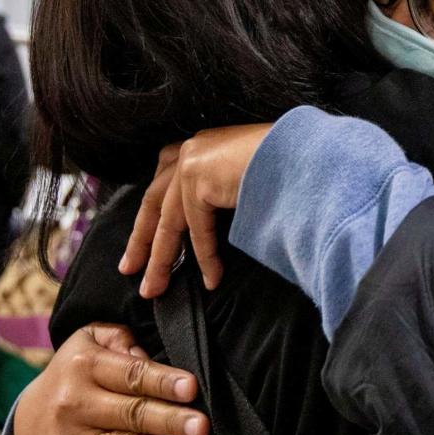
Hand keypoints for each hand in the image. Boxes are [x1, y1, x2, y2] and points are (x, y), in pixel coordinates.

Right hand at [13, 323, 209, 434]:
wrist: (25, 419)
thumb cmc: (74, 373)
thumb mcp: (89, 341)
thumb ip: (120, 339)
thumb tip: (147, 356)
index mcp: (85, 366)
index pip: (130, 374)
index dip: (161, 381)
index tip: (191, 388)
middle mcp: (74, 405)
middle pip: (130, 414)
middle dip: (169, 421)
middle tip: (202, 427)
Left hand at [120, 123, 273, 296]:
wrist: (303, 151)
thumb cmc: (287, 163)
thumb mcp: (243, 174)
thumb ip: (220, 188)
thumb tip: (212, 221)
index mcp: (199, 145)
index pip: (163, 185)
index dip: (151, 217)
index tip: (142, 243)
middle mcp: (190, 149)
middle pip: (154, 203)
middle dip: (141, 240)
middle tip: (130, 270)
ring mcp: (191, 161)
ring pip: (168, 222)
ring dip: (161, 260)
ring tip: (155, 289)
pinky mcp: (198, 178)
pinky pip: (197, 230)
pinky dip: (205, 258)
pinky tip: (211, 279)